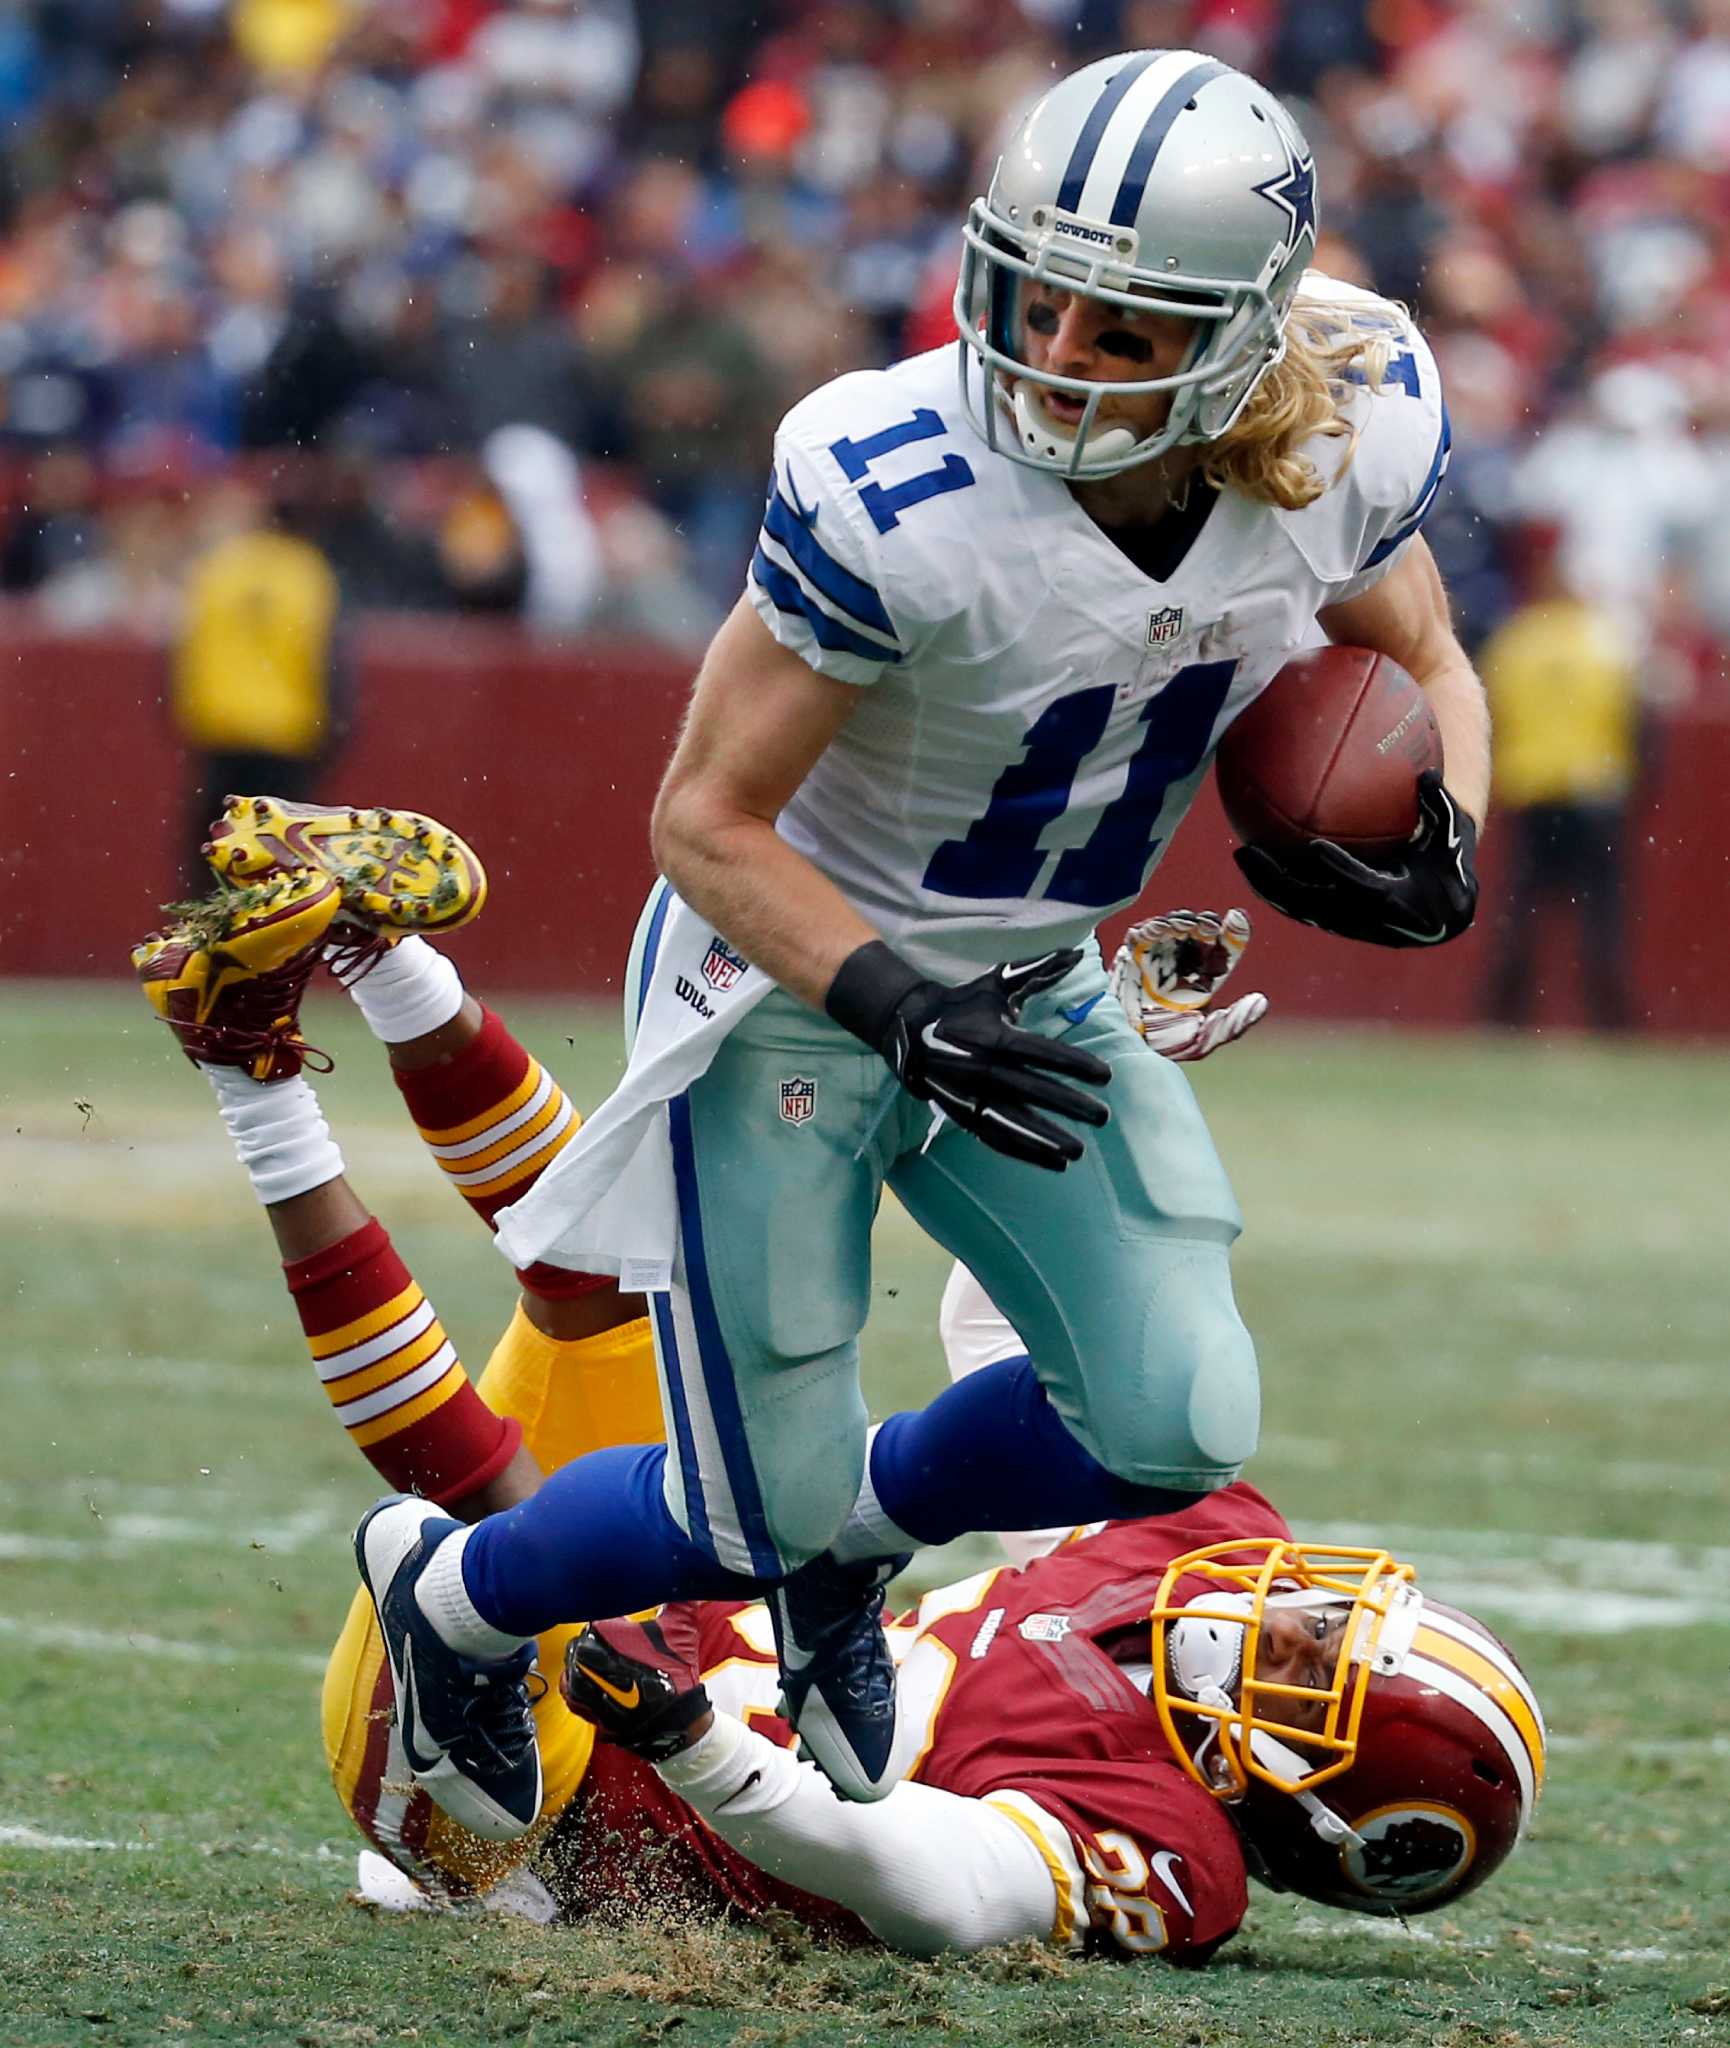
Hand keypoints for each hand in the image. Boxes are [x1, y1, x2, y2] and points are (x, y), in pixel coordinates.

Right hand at [826, 942, 1109, 1170]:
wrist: (908, 1028)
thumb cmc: (962, 1004)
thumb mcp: (996, 985)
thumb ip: (1038, 972)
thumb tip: (1074, 954)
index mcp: (994, 1036)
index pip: (1041, 1053)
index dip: (1074, 1064)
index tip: (1105, 1076)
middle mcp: (983, 1068)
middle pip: (1032, 1091)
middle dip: (1069, 1105)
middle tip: (1102, 1117)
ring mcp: (970, 1094)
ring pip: (1013, 1122)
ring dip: (1045, 1139)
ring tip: (1077, 1151)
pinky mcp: (961, 1113)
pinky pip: (995, 1137)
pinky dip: (1023, 1151)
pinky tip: (1052, 1163)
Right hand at [1109, 908, 1268, 1060]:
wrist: (1127, 1050)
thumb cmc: (1165, 1046)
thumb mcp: (1204, 1039)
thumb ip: (1233, 1023)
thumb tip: (1261, 1002)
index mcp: (1204, 981)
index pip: (1224, 951)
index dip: (1234, 933)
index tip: (1238, 918)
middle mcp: (1183, 965)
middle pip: (1198, 933)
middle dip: (1205, 923)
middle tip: (1208, 925)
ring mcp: (1157, 959)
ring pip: (1172, 928)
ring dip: (1179, 921)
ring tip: (1185, 924)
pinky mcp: (1131, 958)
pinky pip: (1140, 936)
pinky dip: (1149, 928)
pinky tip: (1158, 930)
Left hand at [1233, 772, 1478, 948]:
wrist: (1444, 913)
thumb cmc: (1447, 865)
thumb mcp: (1451, 838)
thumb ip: (1440, 808)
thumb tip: (1427, 775)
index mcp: (1399, 901)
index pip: (1363, 887)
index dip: (1340, 870)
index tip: (1316, 848)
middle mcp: (1366, 920)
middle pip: (1314, 903)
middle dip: (1279, 880)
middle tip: (1249, 850)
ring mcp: (1346, 924)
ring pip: (1299, 908)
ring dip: (1267, 884)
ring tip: (1242, 853)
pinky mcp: (1333, 923)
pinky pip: (1298, 905)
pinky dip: (1274, 886)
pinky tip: (1254, 859)